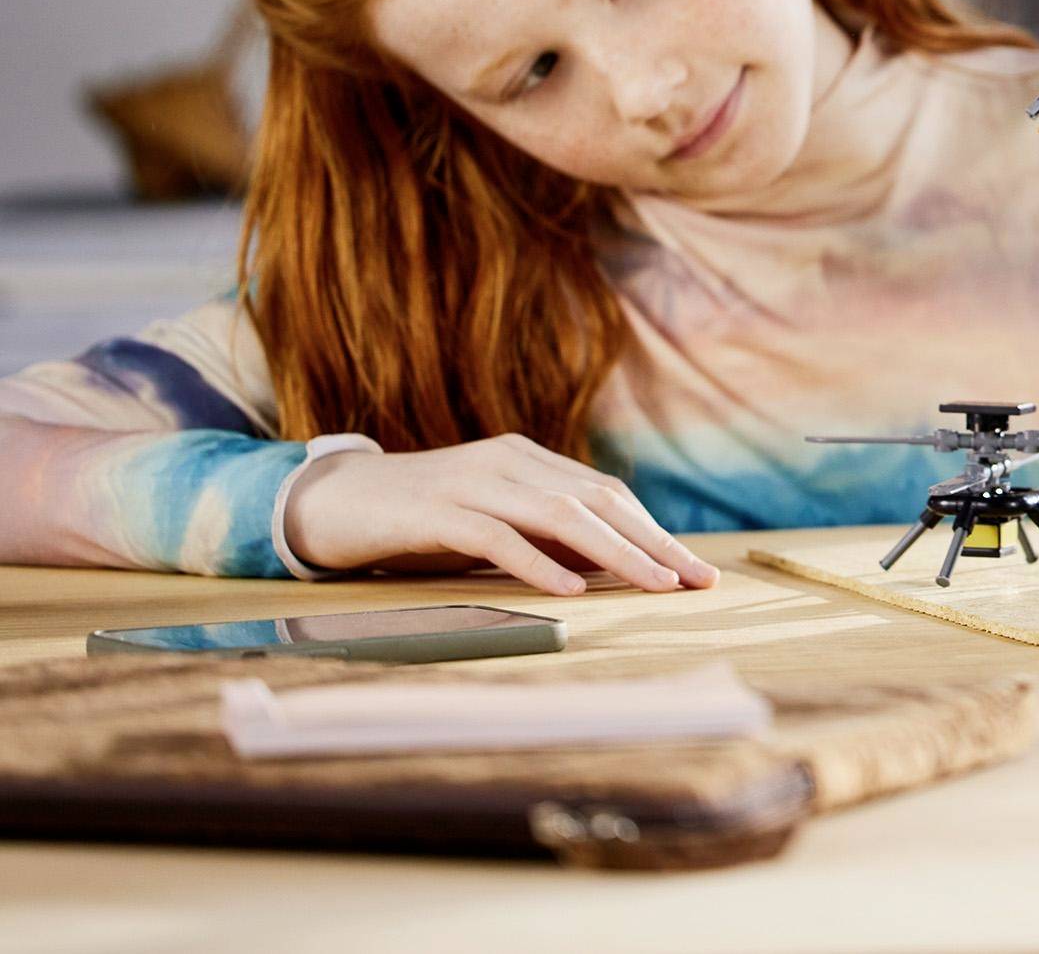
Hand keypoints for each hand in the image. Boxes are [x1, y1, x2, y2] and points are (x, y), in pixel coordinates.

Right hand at [283, 433, 719, 595]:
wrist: (332, 501)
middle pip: (597, 501)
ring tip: (654, 584)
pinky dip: (537, 562)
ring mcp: (474, 482)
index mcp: (528, 461)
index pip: (606, 495)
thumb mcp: (489, 524)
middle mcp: (510, 462)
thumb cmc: (417, 520)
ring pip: (560, 514)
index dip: (654, 531)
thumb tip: (604, 568)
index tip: (694, 570)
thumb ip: (540, 534)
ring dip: (614, 552)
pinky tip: (571, 589)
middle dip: (653, 542)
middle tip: (695, 581)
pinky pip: (496, 536)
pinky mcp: (435, 510)